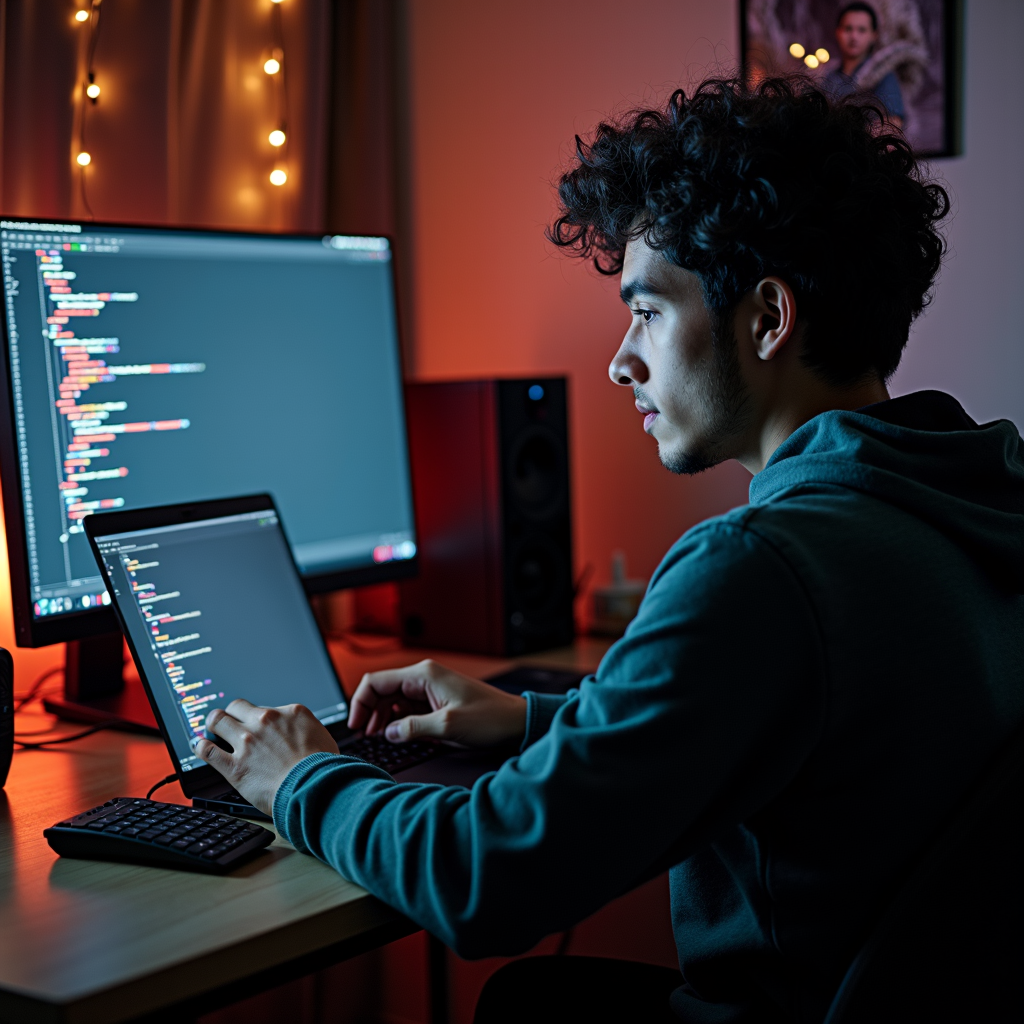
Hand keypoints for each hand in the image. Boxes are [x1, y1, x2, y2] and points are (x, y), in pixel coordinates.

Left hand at [195, 699, 338, 816]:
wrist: (314, 788)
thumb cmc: (323, 767)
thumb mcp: (322, 736)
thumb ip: (305, 729)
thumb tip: (300, 734)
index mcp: (290, 712)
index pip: (264, 707)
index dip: (258, 717)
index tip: (256, 724)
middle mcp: (265, 722)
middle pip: (236, 706)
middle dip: (232, 713)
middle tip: (229, 722)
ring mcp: (247, 742)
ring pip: (217, 720)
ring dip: (213, 724)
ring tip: (211, 730)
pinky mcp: (234, 765)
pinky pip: (207, 751)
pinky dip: (200, 747)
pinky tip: (199, 747)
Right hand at [348, 659, 526, 747]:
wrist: (515, 721)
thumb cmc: (490, 718)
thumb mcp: (448, 726)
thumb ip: (413, 728)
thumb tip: (388, 733)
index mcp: (424, 675)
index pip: (376, 681)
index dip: (360, 703)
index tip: (355, 726)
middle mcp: (424, 677)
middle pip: (382, 690)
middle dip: (369, 712)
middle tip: (364, 736)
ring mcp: (430, 688)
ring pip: (393, 699)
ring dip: (382, 717)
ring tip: (378, 737)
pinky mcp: (436, 701)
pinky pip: (407, 707)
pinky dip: (398, 720)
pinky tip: (397, 735)